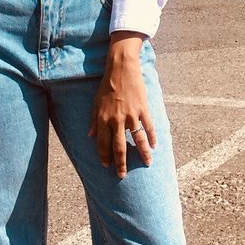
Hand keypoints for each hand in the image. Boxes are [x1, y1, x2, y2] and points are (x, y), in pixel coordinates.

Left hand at [89, 33, 155, 177]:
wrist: (121, 69)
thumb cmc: (107, 85)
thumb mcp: (95, 102)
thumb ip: (93, 121)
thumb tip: (89, 135)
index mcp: (103, 119)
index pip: (103, 144)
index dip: (104, 156)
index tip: (106, 166)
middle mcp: (116, 120)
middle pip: (119, 147)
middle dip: (121, 163)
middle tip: (122, 175)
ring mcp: (131, 115)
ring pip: (138, 140)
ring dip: (143, 153)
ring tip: (147, 164)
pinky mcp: (143, 109)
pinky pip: (149, 126)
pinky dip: (153, 137)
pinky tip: (155, 145)